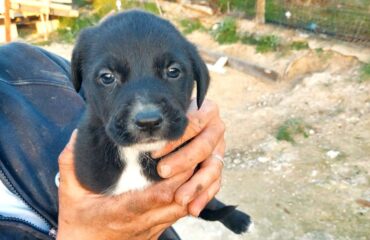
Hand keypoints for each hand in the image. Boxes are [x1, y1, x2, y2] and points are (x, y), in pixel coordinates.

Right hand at [57, 131, 191, 239]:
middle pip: (178, 200)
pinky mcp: (158, 230)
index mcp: (122, 212)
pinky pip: (180, 213)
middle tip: (194, 149)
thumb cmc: (78, 223)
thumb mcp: (69, 193)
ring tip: (195, 159)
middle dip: (190, 176)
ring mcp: (153, 228)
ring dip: (193, 185)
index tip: (179, 155)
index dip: (173, 178)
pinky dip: (190, 195)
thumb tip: (76, 133)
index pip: (155, 196)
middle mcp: (143, 221)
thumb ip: (70, 163)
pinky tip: (189, 177)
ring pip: (184, 208)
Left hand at [152, 99, 224, 216]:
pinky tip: (192, 209)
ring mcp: (219, 149)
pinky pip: (215, 184)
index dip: (175, 139)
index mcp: (206, 110)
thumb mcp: (163, 113)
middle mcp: (216, 129)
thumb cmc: (164, 119)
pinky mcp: (217, 167)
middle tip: (162, 172)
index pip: (194, 122)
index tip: (155, 152)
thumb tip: (140, 124)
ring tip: (179, 199)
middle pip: (204, 146)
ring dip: (196, 185)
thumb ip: (159, 119)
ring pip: (213, 168)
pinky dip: (204, 198)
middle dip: (183, 161)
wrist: (177, 129)